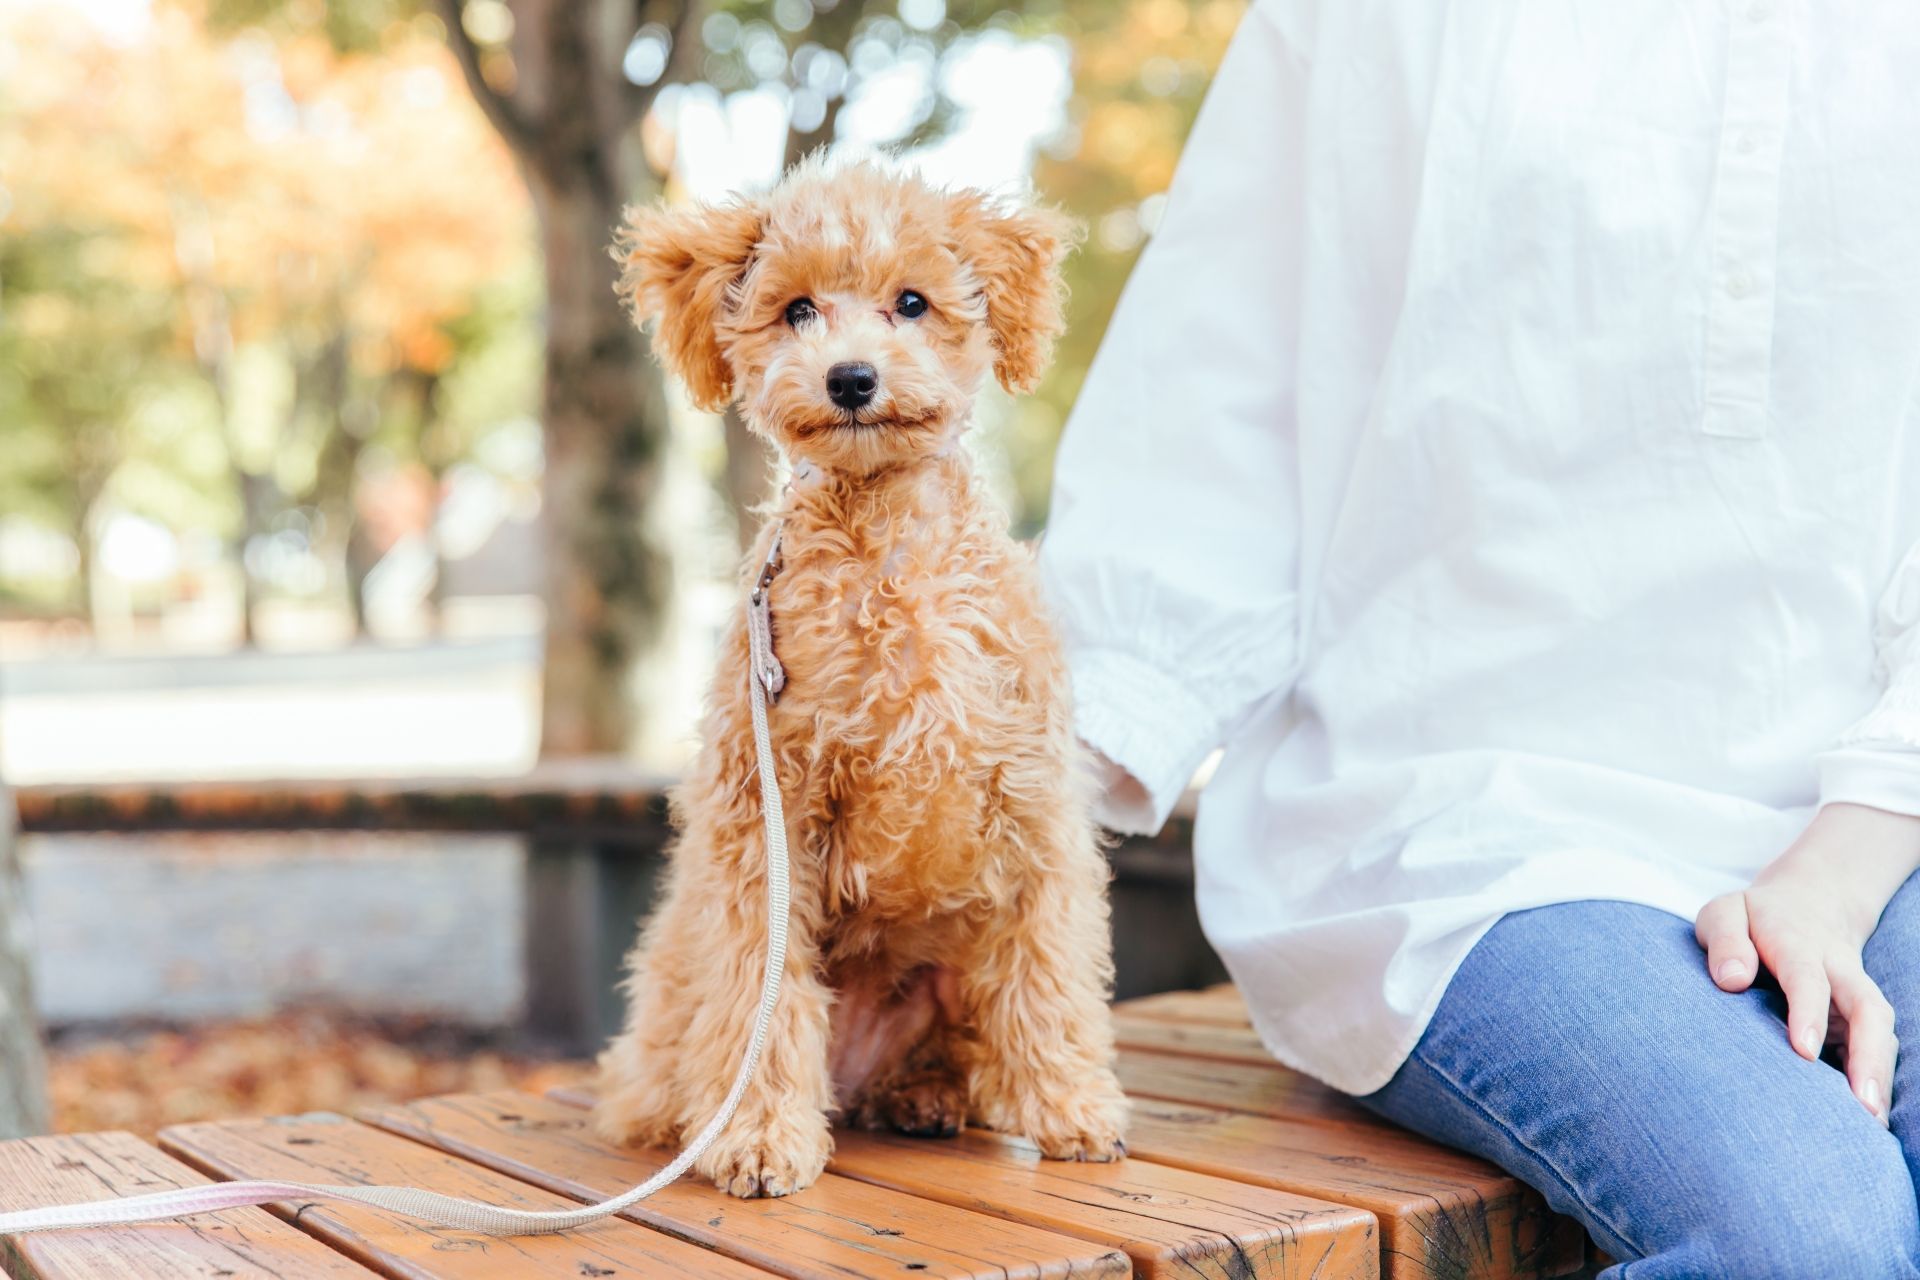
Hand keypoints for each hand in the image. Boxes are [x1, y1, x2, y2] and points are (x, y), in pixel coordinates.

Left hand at [1695, 803, 1919, 1123]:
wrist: (1809, 903)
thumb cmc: (1754, 919)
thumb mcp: (1727, 913)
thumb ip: (1727, 940)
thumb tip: (1732, 979)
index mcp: (1799, 944)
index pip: (1808, 977)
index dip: (1809, 1011)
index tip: (1804, 1051)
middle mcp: (1839, 971)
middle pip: (1868, 1010)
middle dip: (1870, 1057)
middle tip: (1863, 1105)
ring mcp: (1856, 994)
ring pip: (1882, 1032)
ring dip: (1879, 1075)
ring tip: (1871, 1125)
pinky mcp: (1861, 1016)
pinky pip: (1877, 1046)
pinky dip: (1875, 1079)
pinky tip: (1863, 1120)